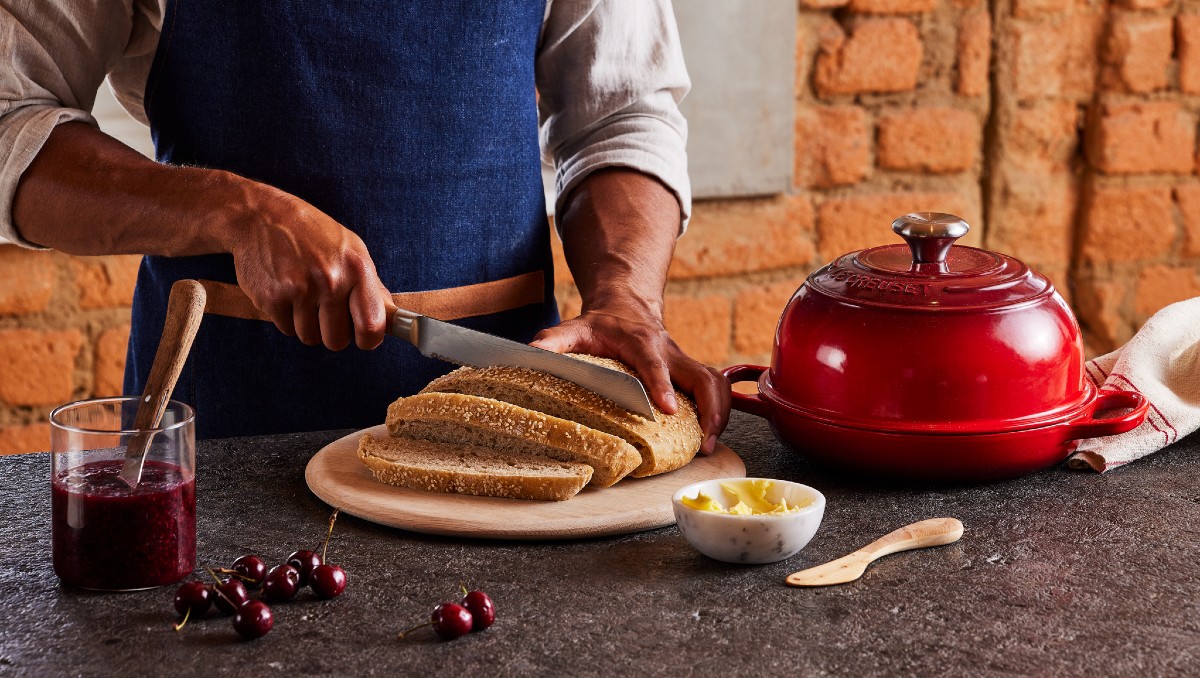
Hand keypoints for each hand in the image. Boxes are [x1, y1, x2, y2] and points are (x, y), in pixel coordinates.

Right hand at [223, 181, 389, 350]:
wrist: (261, 216)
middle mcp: (329, 280)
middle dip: (332, 332)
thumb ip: (372, 286)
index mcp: (356, 268)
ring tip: (304, 296)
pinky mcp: (271, 298)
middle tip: (326, 310)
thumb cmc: (312, 233)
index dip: (368, 340)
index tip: (364, 338)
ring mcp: (298, 289)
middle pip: (337, 341)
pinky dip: (287, 318)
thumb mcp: (352, 249)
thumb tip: (392, 320)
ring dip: (307, 325)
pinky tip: (286, 292)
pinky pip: (286, 329)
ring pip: (309, 338)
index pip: (371, 325)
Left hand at [530, 303, 730, 454]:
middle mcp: (670, 352)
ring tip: (709, 446)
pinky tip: (709, 437)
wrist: (627, 305)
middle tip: (705, 441)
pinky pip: (715, 390)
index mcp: (641, 341)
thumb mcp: (574, 327)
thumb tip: (530, 354)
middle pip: (704, 376)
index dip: (662, 385)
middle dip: (711, 409)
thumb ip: (553, 341)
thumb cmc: (601, 324)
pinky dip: (719, 413)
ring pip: (717, 383)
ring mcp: (684, 363)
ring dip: (720, 414)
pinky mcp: (691, 373)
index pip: (656, 363)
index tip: (667, 409)